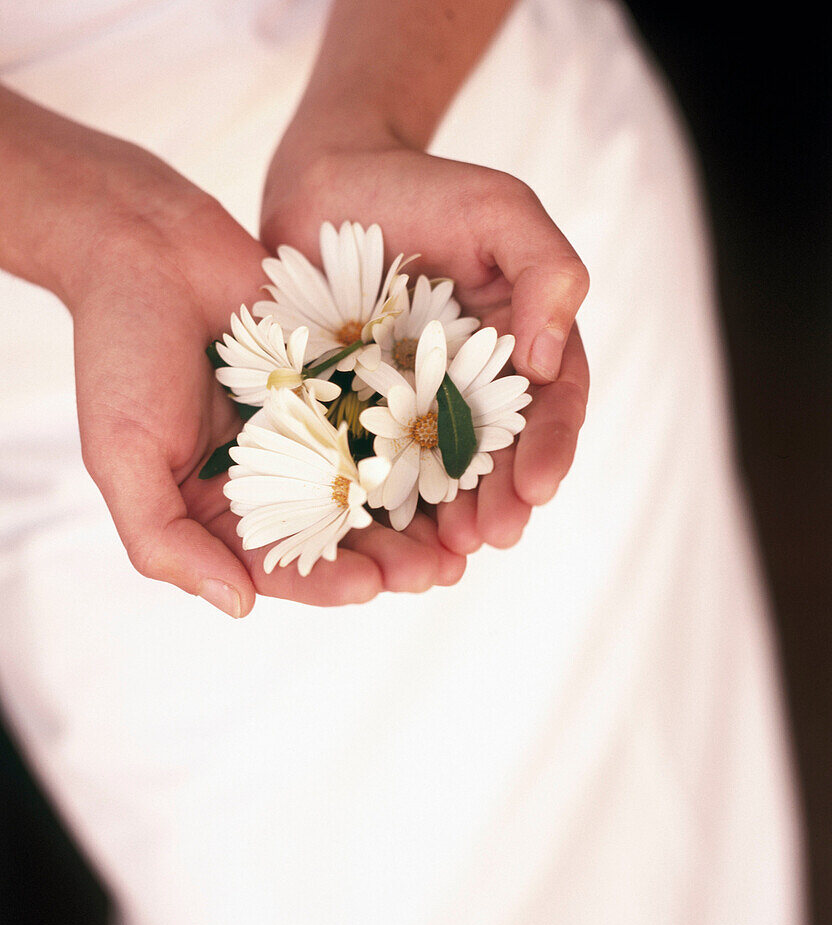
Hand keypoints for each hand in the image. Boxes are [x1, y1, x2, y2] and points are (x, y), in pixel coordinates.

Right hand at [64, 143, 463, 613]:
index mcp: (224, 508)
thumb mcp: (123, 456)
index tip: (368, 587)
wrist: (148, 245)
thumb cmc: (121, 353)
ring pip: (377, 485)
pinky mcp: (346, 383)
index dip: (326, 582)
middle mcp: (277, 478)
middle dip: (389, 558)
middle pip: (342, 534)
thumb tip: (237, 606)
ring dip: (418, 516)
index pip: (281, 564)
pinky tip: (460, 458)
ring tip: (461, 536)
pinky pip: (391, 418)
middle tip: (435, 572)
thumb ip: (165, 539)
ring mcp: (316, 430)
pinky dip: (423, 441)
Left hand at [261, 139, 589, 553]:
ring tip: (446, 554)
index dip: (550, 451)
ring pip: (437, 477)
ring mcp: (413, 408)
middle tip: (491, 536)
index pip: (550, 409)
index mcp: (522, 350)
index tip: (539, 486)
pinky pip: (370, 467)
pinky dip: (378, 506)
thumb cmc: (422, 190)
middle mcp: (473, 390)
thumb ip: (546, 270)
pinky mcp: (355, 416)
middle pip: (497, 458)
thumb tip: (548, 358)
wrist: (327, 184)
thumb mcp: (500, 211)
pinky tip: (377, 538)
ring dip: (446, 521)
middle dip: (499, 502)